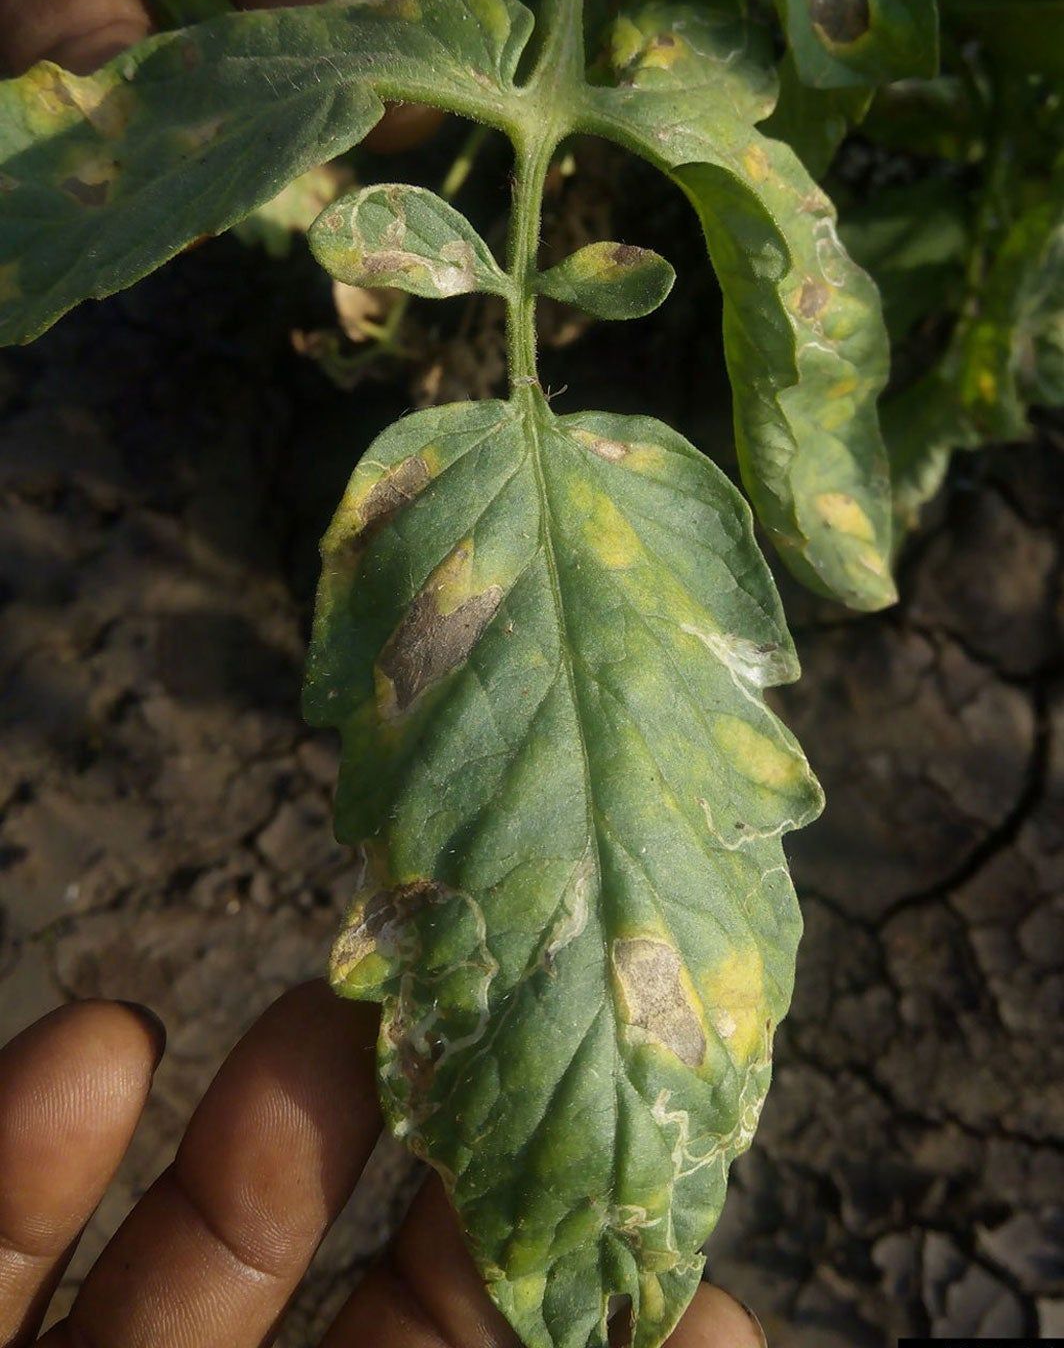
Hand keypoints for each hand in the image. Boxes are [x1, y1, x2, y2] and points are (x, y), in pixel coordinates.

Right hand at [0, 985, 767, 1346]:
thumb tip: (726, 1321)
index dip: (528, 1232)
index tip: (578, 1082)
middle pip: (337, 1290)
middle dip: (404, 1133)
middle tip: (463, 995)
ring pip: (174, 1260)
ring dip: (256, 1118)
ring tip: (321, 1004)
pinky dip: (19, 1148)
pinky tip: (94, 1037)